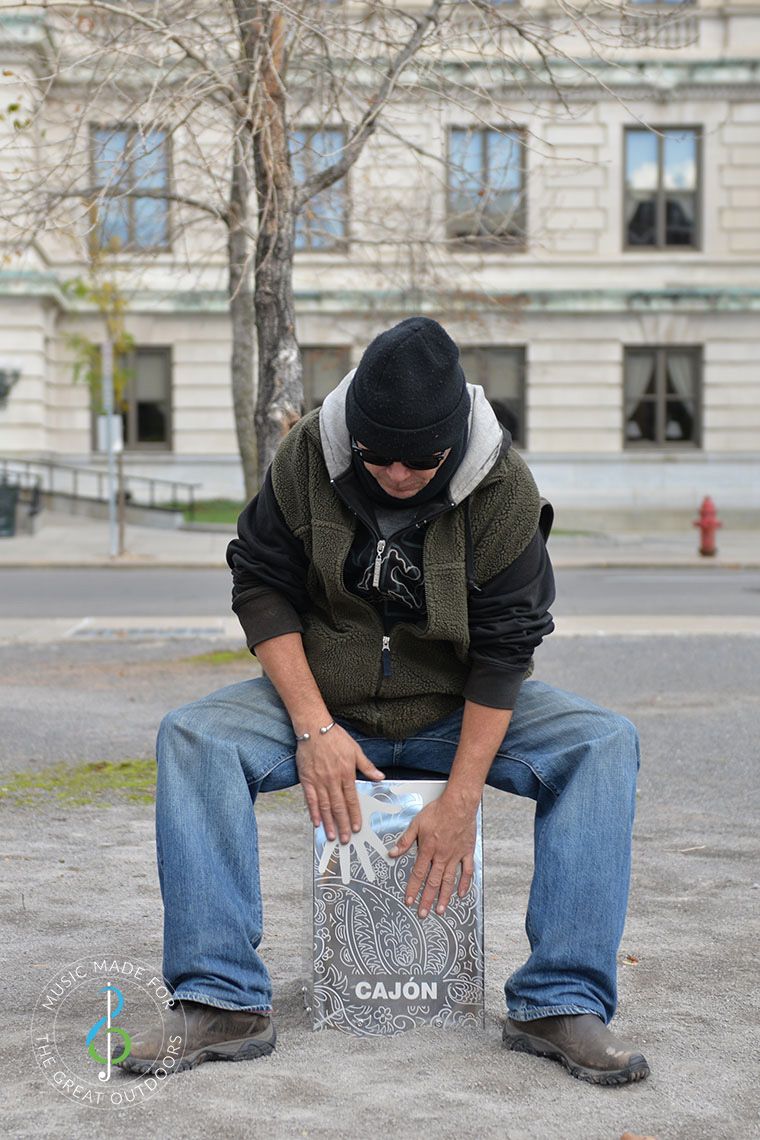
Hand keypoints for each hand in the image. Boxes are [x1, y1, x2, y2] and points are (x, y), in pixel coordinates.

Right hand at [296, 724, 383, 843]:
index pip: (351, 799)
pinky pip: (310, 799)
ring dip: (328, 823)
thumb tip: (380, 777)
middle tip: (346, 839)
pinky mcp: (306, 779)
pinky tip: (316, 822)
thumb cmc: (335, 738)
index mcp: (346, 774)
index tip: (357, 828)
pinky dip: (313, 812)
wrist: (314, 728)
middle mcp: (332, 780)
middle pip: (338, 807)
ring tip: (332, 836)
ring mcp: (318, 781)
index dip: (355, 815)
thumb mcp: (356, 750)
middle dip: (343, 824)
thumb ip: (367, 767)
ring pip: (325, 806)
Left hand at [318, 791, 403, 884]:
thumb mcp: (371, 803)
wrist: (339, 791)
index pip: (376, 843)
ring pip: (345, 854)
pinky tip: (322, 867)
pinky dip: (325, 857)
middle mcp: (355, 837)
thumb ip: (384, 807)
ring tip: (346, 880)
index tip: (389, 862)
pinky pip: (328, 847)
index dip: (382, 852)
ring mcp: (343, 837)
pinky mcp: (332, 834)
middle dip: (366, 866)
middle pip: (362, 854)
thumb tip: (398, 807)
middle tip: (371, 878)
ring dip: (345, 866)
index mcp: (364, 831)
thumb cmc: (356, 798)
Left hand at [388, 793, 475, 918]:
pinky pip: (466, 871)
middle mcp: (442, 856)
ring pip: (449, 881)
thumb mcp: (416, 823)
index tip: (409, 901)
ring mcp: (456, 856)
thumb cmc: (438, 811)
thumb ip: (405, 840)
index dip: (412, 889)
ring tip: (441, 910)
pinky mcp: (467, 852)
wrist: (459, 804)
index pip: (418, 874)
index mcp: (428, 850)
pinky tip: (461, 893)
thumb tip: (392, 853)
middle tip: (423, 913)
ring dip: (444, 897)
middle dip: (427, 899)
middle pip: (433, 882)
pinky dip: (464, 883)